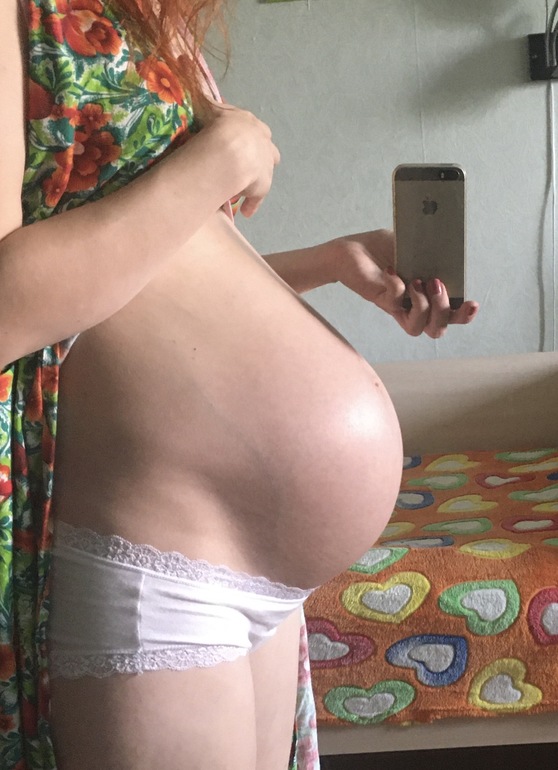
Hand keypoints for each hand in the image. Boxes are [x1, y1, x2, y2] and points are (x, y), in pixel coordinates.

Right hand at [196, 99, 279, 217]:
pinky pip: (257, 197)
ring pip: (265, 171)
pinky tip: (246, 212)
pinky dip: (252, 204)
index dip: (245, 137)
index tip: (237, 143)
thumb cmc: (215, 126)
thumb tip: (191, 80)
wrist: (229, 148)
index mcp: (250, 123)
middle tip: (243, 166)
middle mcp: (262, 142)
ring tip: (241, 187)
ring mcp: (265, 164)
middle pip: (266, 149)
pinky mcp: (263, 184)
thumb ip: (203, 101)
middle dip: (257, 156)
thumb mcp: (206, 108)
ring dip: (255, 178)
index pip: (254, 129)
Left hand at [328, 229, 478, 337]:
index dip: (464, 315)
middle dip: (444, 310)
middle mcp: (414, 306)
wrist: (351, 250)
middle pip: (438, 329)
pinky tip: (390, 269)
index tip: (472, 303)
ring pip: (419, 328)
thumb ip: (430, 250)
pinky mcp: (382, 301)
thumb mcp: (412, 246)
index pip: (451, 315)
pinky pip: (397, 301)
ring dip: (424, 305)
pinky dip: (397, 285)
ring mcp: (398, 307)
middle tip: (436, 284)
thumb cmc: (382, 248)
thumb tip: (447, 248)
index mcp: (428, 295)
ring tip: (415, 281)